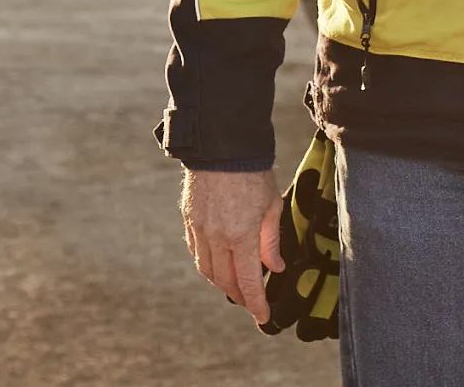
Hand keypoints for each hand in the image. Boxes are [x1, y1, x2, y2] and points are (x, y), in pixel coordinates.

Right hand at [181, 168, 284, 322]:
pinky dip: (207, 264)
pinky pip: (196, 252)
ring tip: (236, 285)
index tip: (262, 316)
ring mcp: (199, 230)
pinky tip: (218, 264)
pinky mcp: (189, 221)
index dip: (255, 302)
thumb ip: (270, 239)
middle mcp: (216, 237)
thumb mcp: (272, 204)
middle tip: (251, 301)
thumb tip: (274, 267)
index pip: (247, 280)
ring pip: (207, 270)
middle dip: (238, 295)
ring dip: (221, 282)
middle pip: (224, 280)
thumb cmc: (253, 172)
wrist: (222, 146)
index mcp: (240, 234)